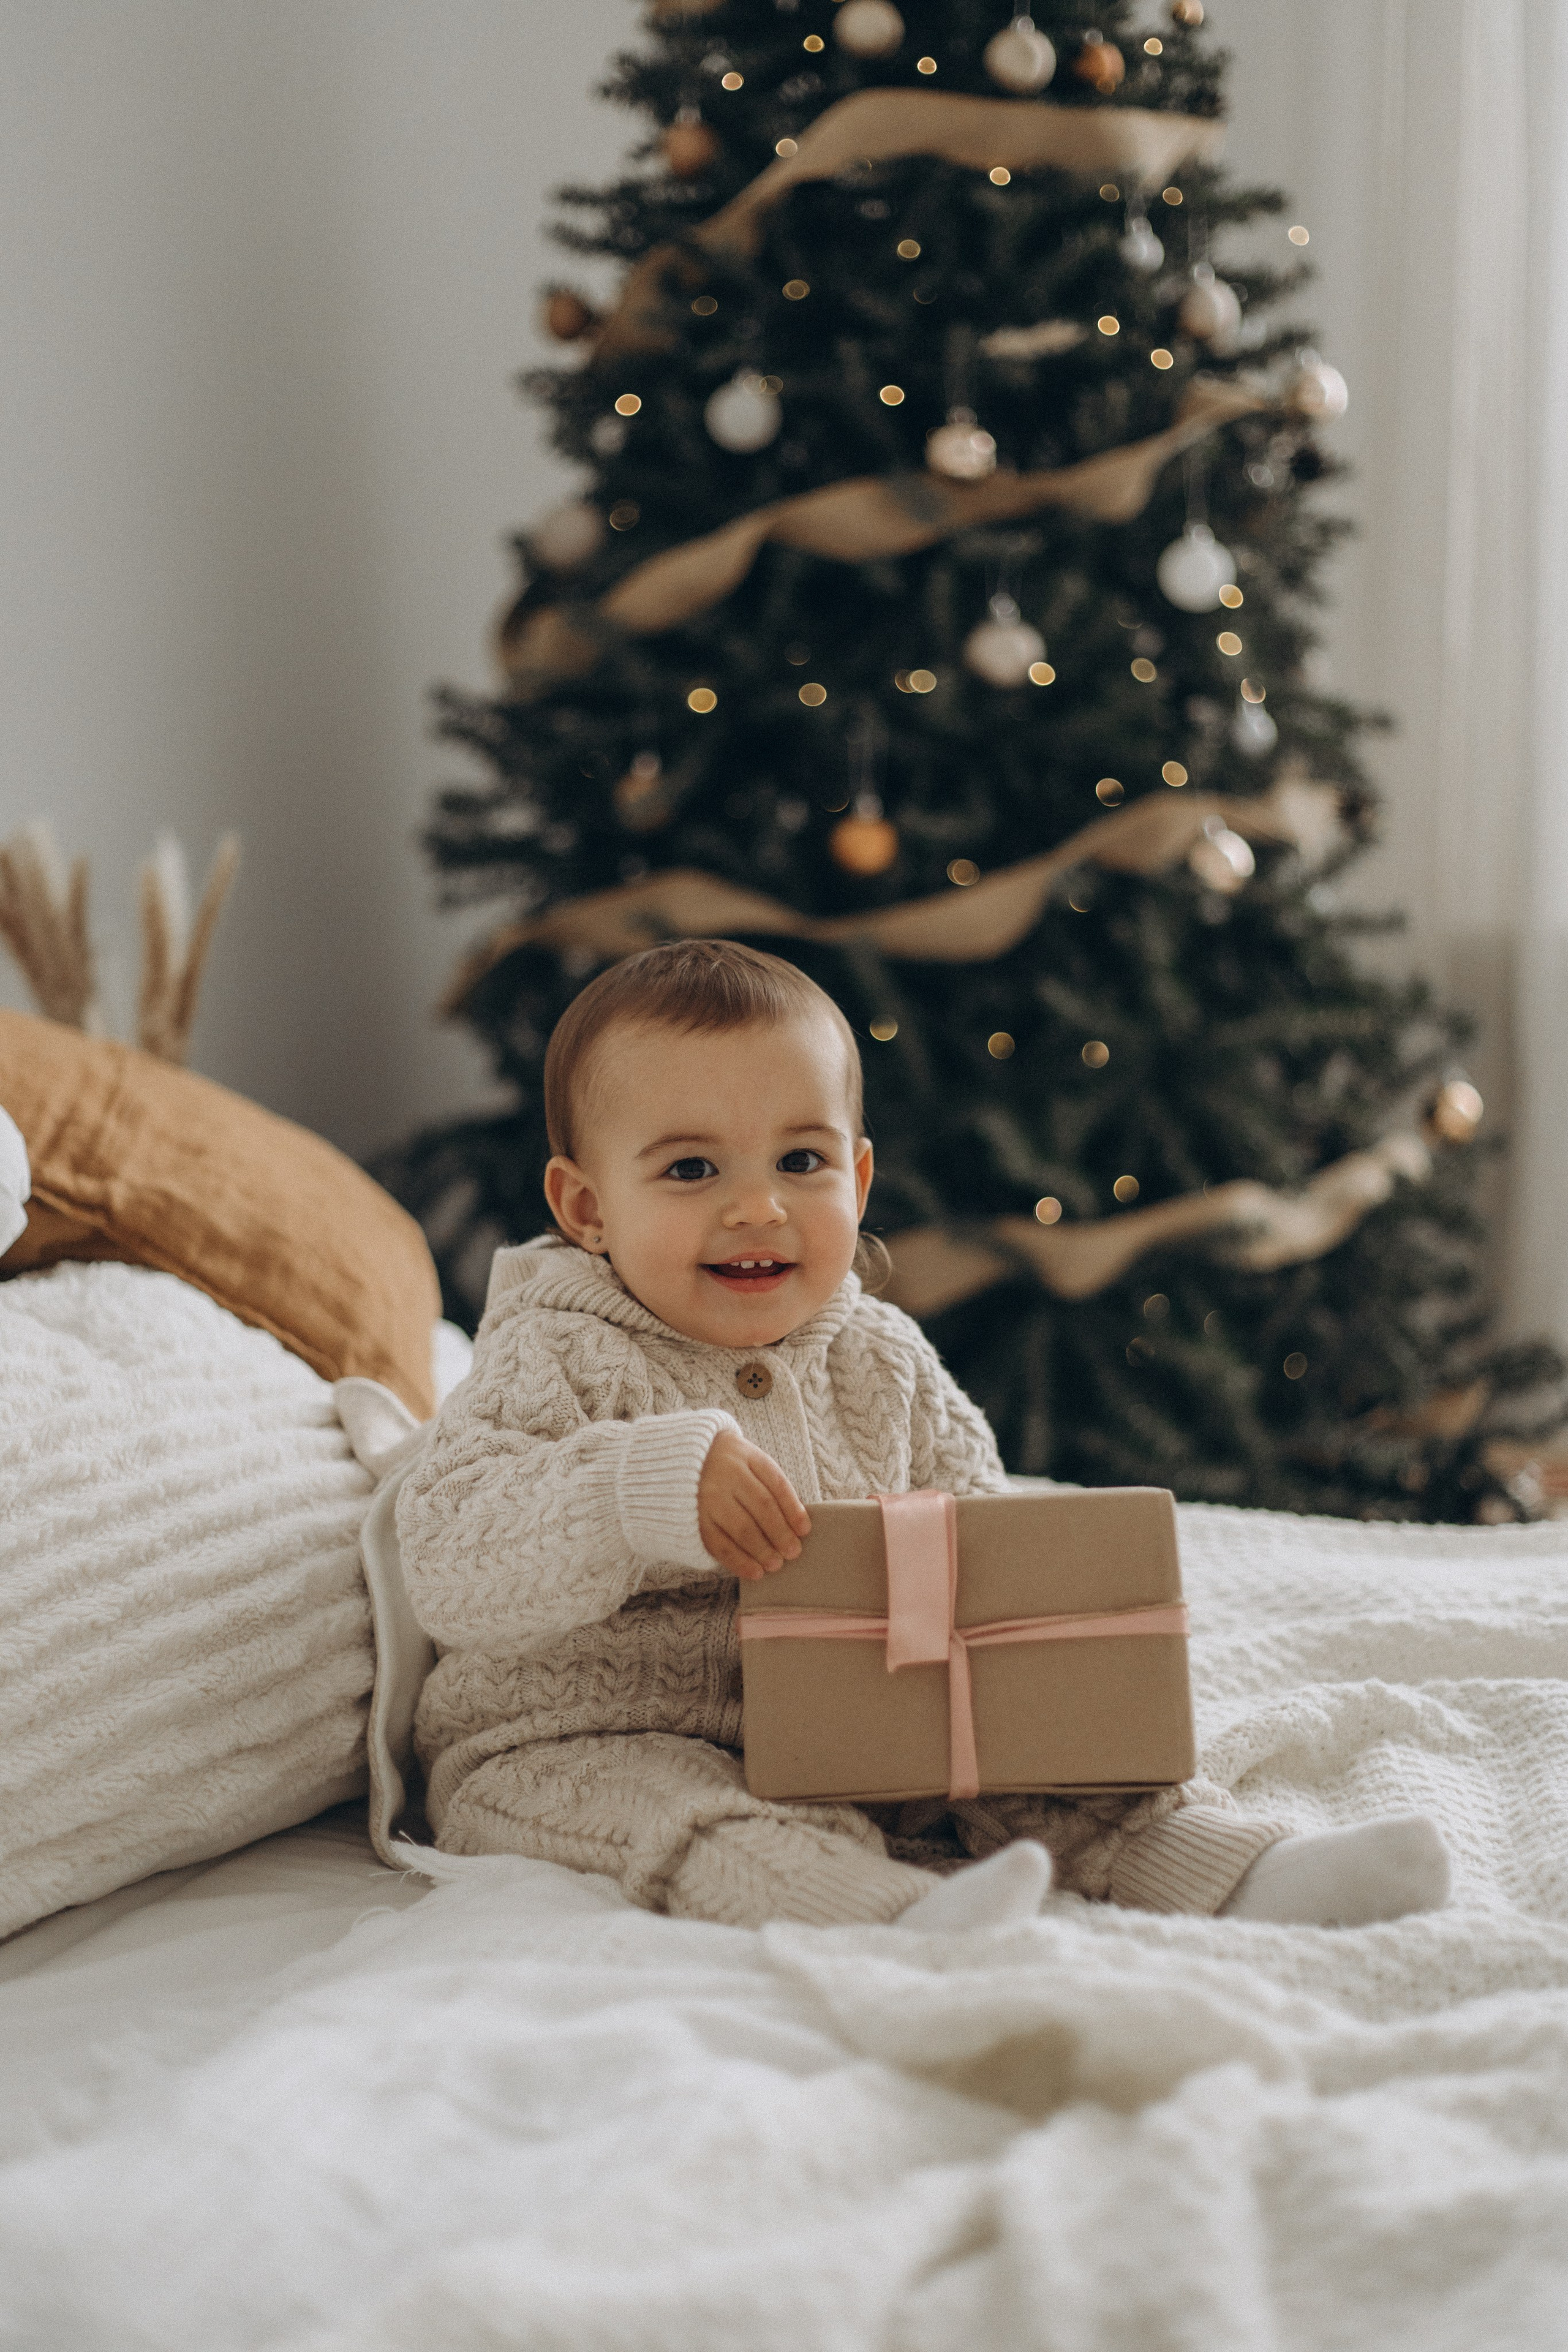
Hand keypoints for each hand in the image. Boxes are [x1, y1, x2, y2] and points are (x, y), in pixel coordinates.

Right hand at [698, 1428, 810, 1580]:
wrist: (682, 1459)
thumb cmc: (728, 1466)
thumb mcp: (749, 1462)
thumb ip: (769, 1486)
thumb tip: (796, 1526)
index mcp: (747, 1456)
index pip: (776, 1484)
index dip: (793, 1509)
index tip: (805, 1530)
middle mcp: (727, 1474)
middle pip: (762, 1507)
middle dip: (780, 1533)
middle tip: (793, 1552)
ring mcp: (708, 1496)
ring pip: (742, 1528)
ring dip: (762, 1550)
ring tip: (776, 1564)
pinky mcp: (694, 1517)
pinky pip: (718, 1544)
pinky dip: (738, 1561)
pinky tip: (753, 1572)